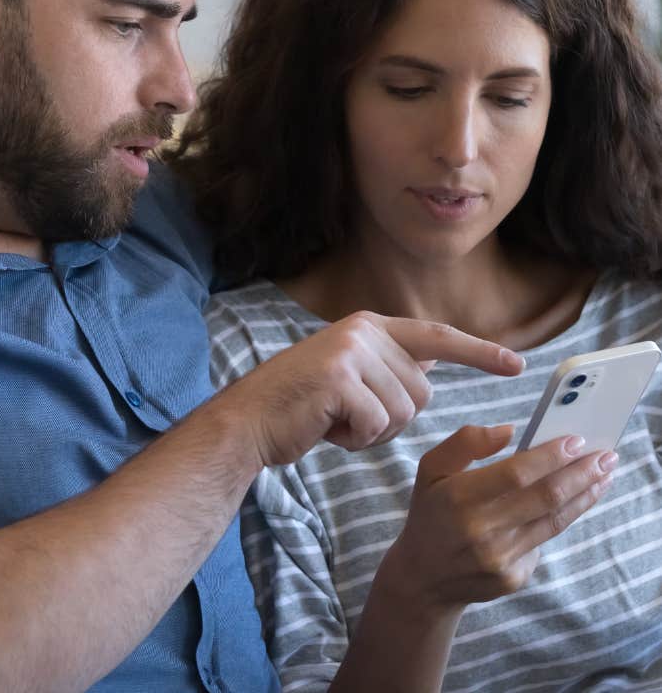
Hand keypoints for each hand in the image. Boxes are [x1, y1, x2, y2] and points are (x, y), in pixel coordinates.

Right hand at [216, 311, 523, 467]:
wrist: (248, 419)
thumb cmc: (301, 407)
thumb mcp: (349, 376)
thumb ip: (387, 368)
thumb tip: (430, 370)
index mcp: (370, 327)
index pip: (437, 337)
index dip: (479, 352)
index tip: (517, 364)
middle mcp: (364, 332)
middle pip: (421, 393)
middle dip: (391, 418)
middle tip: (348, 415)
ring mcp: (351, 352)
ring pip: (402, 412)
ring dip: (372, 431)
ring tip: (334, 419)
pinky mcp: (339, 378)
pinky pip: (377, 425)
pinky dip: (356, 439)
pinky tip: (326, 428)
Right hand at [379, 425, 615, 609]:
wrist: (423, 577)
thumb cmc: (431, 513)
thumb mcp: (430, 468)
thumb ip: (465, 442)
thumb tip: (510, 431)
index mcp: (458, 497)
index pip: (515, 474)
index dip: (549, 457)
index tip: (576, 440)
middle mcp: (480, 531)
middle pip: (544, 498)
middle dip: (581, 474)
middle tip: (606, 457)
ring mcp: (499, 558)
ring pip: (553, 521)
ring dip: (584, 496)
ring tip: (603, 477)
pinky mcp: (512, 578)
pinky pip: (542, 542)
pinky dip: (559, 519)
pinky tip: (571, 503)